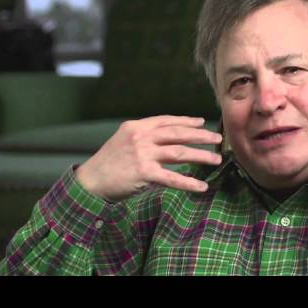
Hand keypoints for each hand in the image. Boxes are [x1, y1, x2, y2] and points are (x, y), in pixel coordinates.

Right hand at [76, 115, 222, 202]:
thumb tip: (167, 136)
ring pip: (179, 152)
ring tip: (216, 159)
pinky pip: (172, 178)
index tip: (201, 122)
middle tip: (217, 139)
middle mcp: (141, 137)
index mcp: (137, 126)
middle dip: (200, 135)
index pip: (166, 120)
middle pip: (177, 133)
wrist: (91, 180)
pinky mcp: (145, 173)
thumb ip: (143, 136)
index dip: (186, 121)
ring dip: (200, 156)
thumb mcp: (123, 140)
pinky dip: (189, 183)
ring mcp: (143, 154)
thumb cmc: (108, 162)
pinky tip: (201, 186)